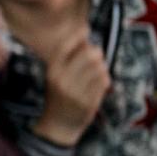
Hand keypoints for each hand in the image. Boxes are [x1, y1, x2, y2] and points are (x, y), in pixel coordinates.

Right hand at [32, 28, 110, 145]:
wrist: (58, 125)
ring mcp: (76, 91)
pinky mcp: (89, 102)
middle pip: (89, 54)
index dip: (78, 35)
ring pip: (99, 67)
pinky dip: (105, 78)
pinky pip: (104, 81)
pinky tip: (100, 82)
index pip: (66, 46)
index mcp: (52, 71)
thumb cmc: (58, 96)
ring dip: (102, 66)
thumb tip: (83, 33)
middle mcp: (63, 80)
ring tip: (98, 70)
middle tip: (96, 56)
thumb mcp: (54, 76)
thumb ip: (66, 58)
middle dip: (96, 52)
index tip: (85, 30)